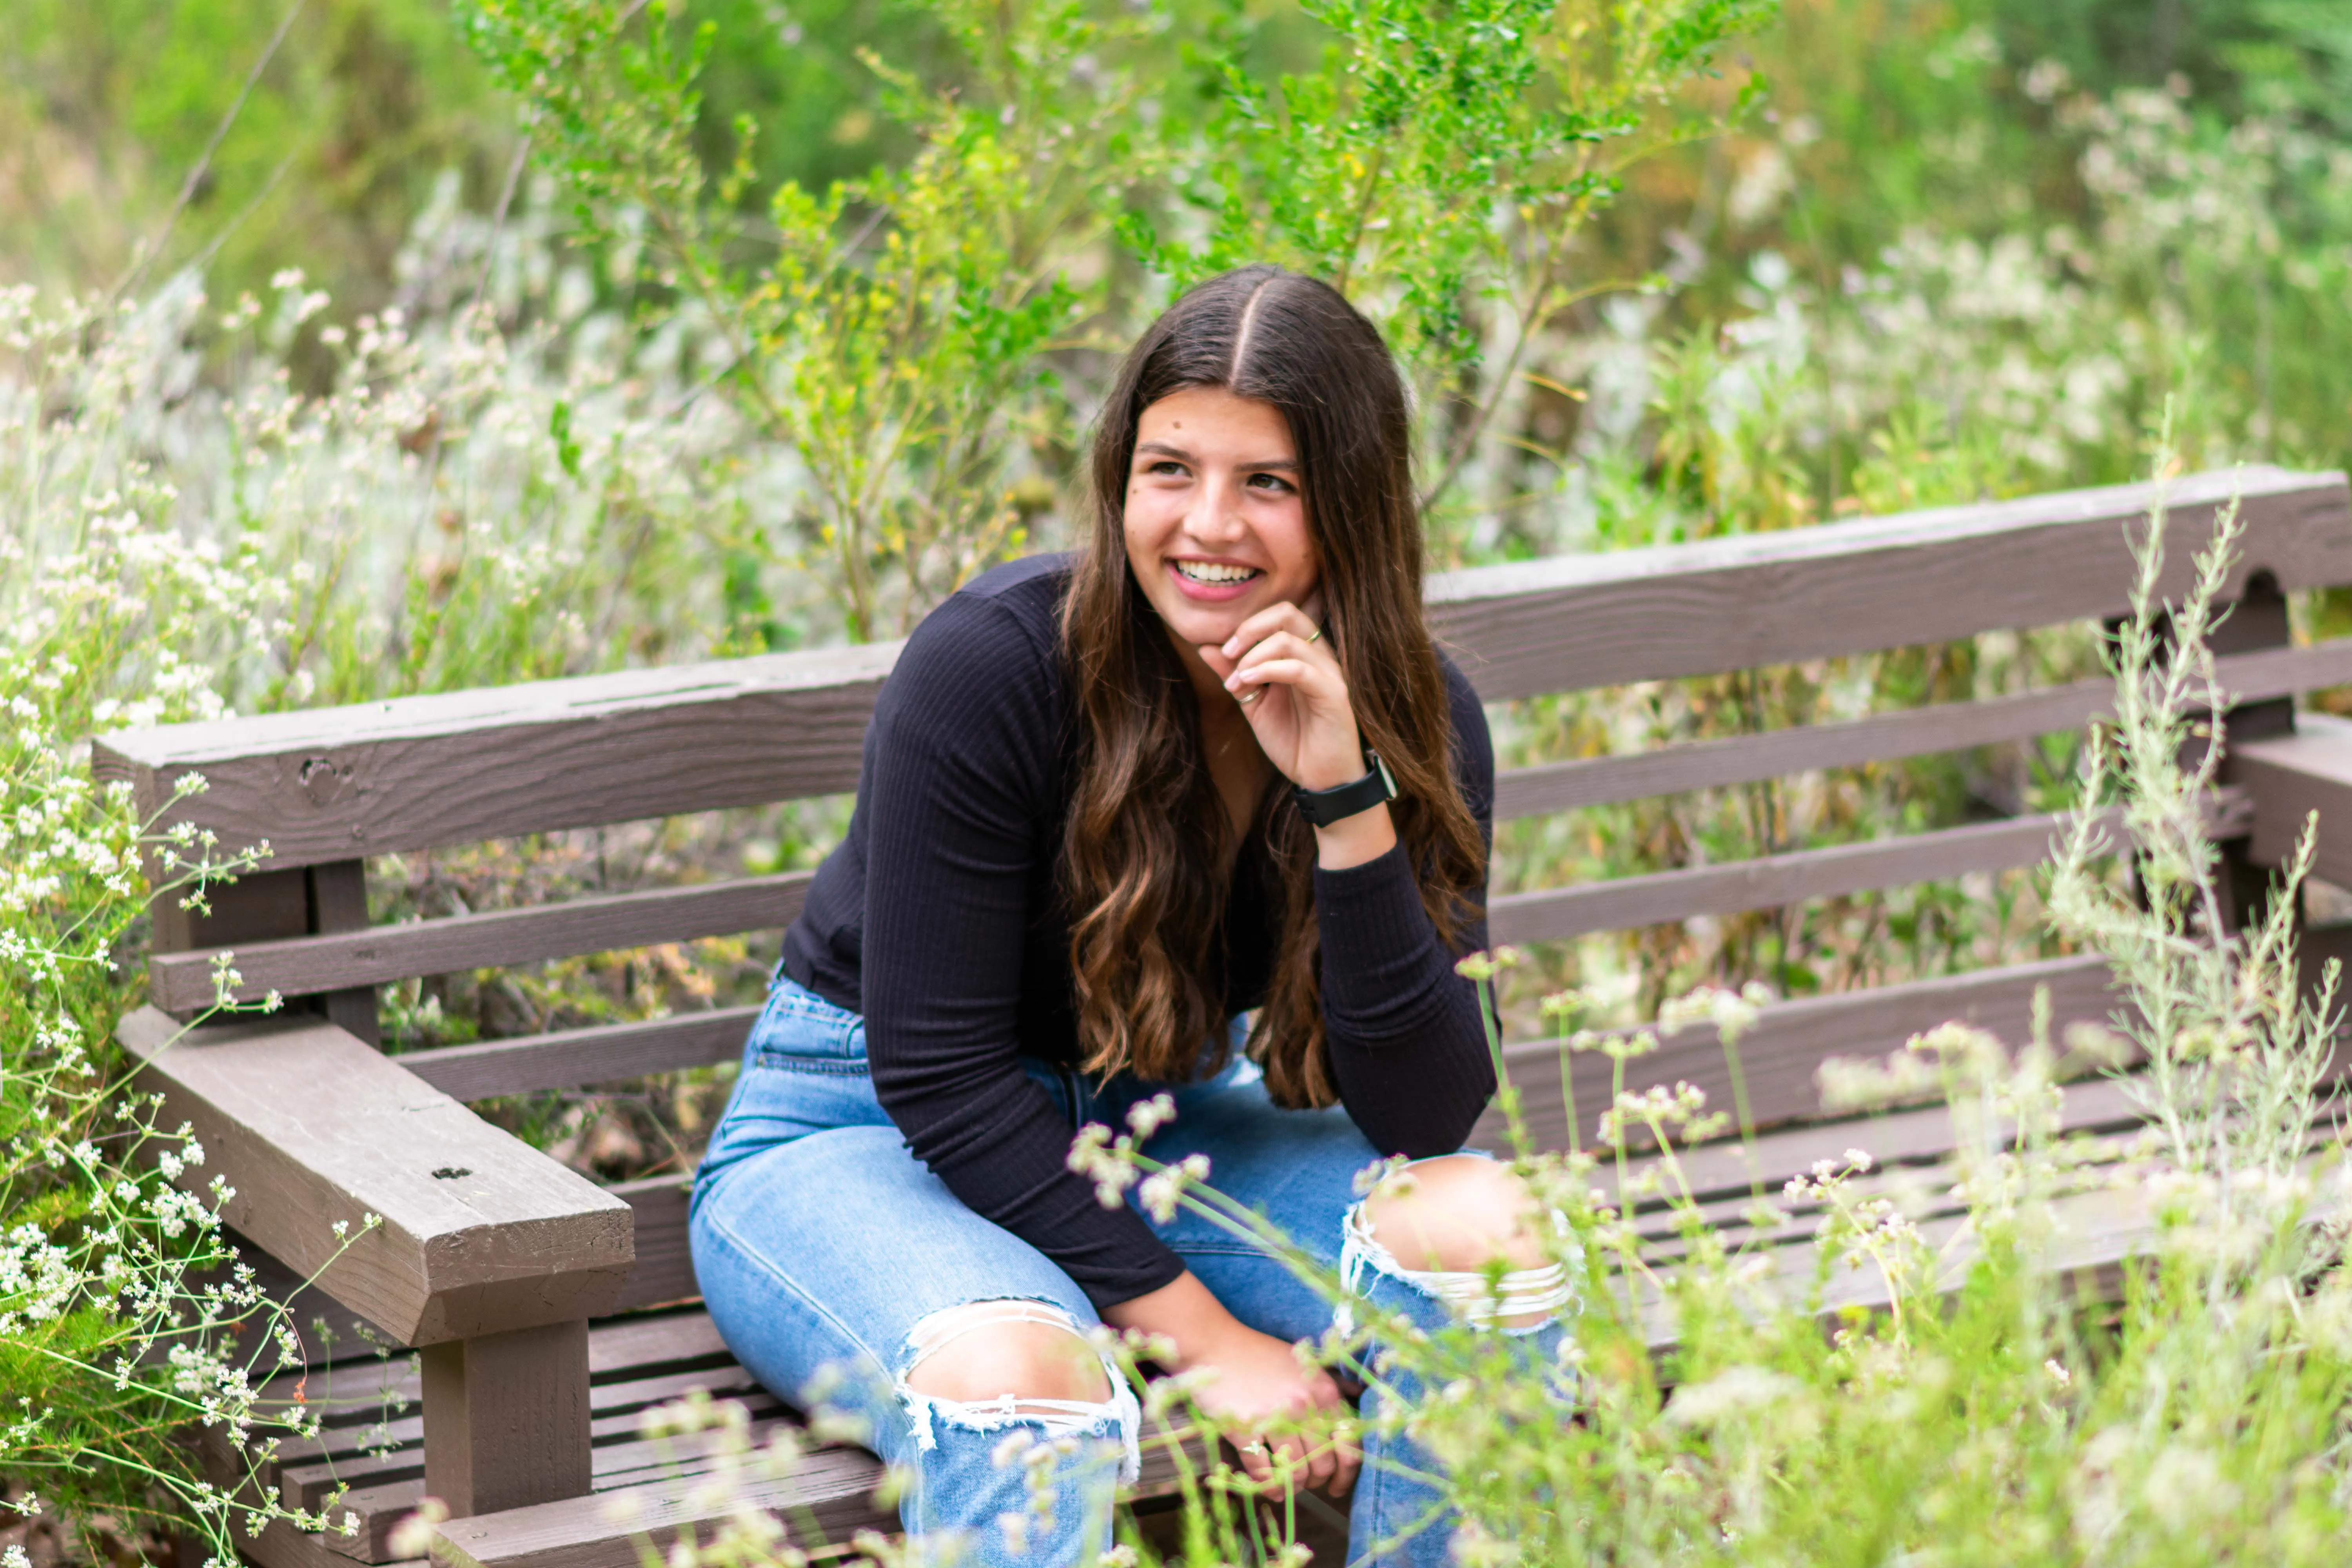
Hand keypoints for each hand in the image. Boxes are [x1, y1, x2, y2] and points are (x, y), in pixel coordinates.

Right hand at [1183, 1319, 1359, 1496]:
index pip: (1349, 1447)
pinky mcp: (1246, 1427)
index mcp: (1324, 1391)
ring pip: (1296, 1473)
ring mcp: (1275, 1417)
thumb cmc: (1259, 1354)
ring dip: (1291, 1486)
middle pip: (1323, 1465)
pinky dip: (1266, 1485)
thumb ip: (1330, 1386)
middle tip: (1303, 1481)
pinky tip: (1264, 1485)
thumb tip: (1361, 1396)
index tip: (1335, 1486)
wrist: (1215, 1343)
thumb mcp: (1304, 1363)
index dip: (1345, 1475)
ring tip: (1283, 1483)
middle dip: (1315, 1480)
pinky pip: (1264, 1472)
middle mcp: (1305, 1404)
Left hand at [1196, 600, 1361, 791]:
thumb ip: (1234, 674)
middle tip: (1228, 655)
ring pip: (1287, 640)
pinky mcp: (1333, 693)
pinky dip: (1267, 670)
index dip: (1247, 626)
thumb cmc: (1293, 739)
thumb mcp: (1254, 704)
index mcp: (1303, 653)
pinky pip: (1298, 668)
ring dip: (1251, 658)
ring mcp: (1328, 672)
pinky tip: (1248, 684)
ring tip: (1235, 683)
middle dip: (1249, 628)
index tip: (1223, 653)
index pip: (1279, 615)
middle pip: (1286, 613)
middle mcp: (1319, 656)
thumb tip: (1205, 647)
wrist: (1321, 778)